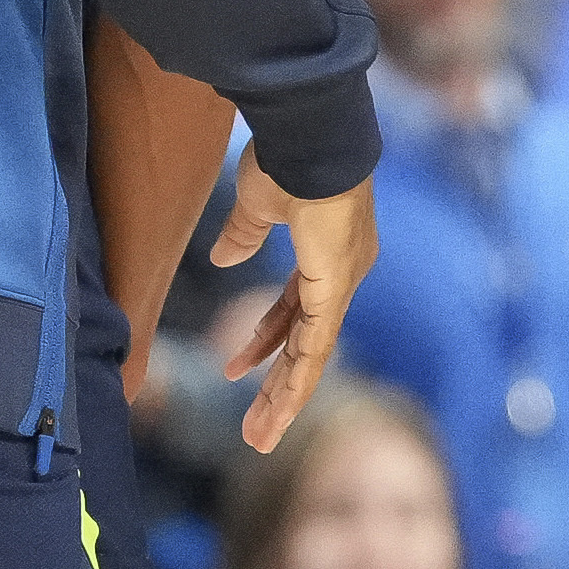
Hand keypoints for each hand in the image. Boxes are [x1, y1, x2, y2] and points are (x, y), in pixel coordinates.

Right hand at [207, 145, 378, 450]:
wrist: (309, 130)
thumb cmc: (286, 157)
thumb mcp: (258, 204)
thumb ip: (243, 234)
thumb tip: (225, 258)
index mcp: (326, 254)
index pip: (295, 310)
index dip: (267, 339)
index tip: (238, 367)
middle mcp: (342, 273)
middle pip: (306, 342)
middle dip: (277, 385)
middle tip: (257, 426)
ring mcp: (343, 282)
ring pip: (312, 355)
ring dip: (283, 398)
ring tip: (258, 438)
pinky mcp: (336, 287)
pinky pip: (317, 346)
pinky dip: (298, 381)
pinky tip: (279, 409)